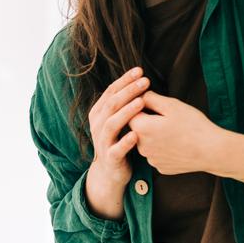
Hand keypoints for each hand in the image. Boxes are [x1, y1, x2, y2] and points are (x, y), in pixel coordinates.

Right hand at [85, 67, 148, 219]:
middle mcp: (98, 125)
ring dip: (126, 112)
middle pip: (111, 104)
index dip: (124, 80)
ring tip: (141, 102)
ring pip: (112, 124)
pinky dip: (126, 141)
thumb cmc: (118, 140)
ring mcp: (102, 142)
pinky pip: (117, 149)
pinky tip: (136, 134)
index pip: (111, 91)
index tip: (140, 70)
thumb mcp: (116, 120)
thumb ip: (123, 103)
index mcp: (98, 113)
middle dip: (128, 91)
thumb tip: (139, 79)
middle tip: (145, 81)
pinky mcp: (110, 158)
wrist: (110, 172)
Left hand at [127, 91, 223, 174]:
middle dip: (148, 121)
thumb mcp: (172, 105)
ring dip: (155, 135)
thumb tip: (141, 95)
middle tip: (167, 116)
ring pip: (148, 142)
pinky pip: (157, 154)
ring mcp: (152, 159)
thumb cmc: (193, 126)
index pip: (130, 113)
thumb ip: (151, 98)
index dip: (140, 105)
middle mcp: (142, 146)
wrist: (211, 151)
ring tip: (175, 130)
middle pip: (138, 129)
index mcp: (142, 128)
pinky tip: (177, 143)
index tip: (151, 102)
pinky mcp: (161, 167)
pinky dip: (163, 148)